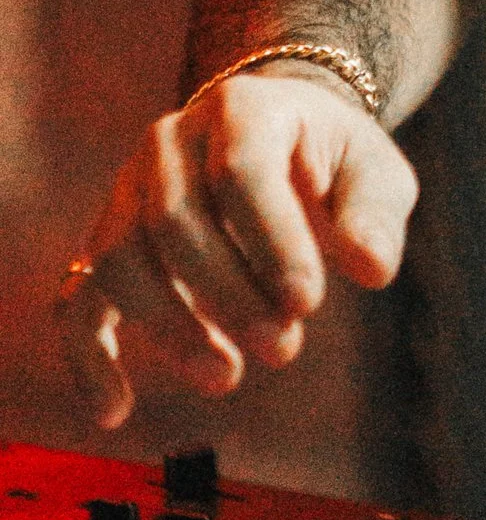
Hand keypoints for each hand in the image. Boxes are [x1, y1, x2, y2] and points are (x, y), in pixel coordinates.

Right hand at [56, 68, 418, 430]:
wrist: (277, 138)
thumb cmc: (331, 162)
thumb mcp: (373, 173)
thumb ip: (373, 216)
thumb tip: (372, 268)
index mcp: (242, 110)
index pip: (242, 172)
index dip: (271, 240)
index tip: (308, 303)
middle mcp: (170, 142)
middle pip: (173, 220)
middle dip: (228, 295)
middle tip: (284, 348)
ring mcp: (128, 190)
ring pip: (117, 259)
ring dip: (168, 328)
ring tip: (227, 376)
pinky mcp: (107, 241)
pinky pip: (77, 298)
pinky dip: (88, 355)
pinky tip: (115, 409)